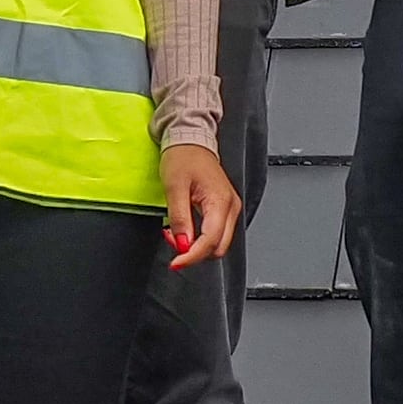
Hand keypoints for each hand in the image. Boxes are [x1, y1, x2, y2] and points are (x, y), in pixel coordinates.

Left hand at [163, 143, 242, 268]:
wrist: (190, 140)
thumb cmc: (183, 157)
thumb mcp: (174, 187)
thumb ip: (180, 219)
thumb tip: (182, 244)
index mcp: (221, 201)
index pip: (211, 241)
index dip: (192, 256)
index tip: (176, 263)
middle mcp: (230, 207)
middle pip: (218, 247)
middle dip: (194, 252)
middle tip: (172, 242)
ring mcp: (230, 208)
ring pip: (218, 242)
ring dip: (196, 246)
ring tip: (175, 233)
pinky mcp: (224, 208)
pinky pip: (216, 232)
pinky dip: (200, 238)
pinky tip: (185, 230)